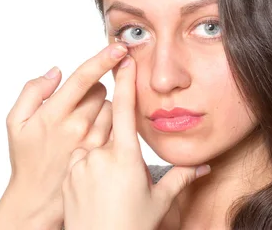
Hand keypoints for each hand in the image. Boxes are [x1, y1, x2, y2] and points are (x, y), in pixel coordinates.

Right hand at [0, 43, 129, 229]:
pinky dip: (108, 125)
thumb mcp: (15, 122)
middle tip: (75, 107)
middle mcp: (77, 126)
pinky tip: (93, 136)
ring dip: (100, 108)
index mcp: (54, 114)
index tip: (119, 47)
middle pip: (99, 90)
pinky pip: (116, 127)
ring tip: (82, 125)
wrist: (38, 199)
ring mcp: (94, 142)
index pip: (84, 78)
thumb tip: (56, 72)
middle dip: (90, 90)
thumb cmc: (27, 159)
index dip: (103, 59)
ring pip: (110, 107)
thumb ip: (32, 91)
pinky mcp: (106, 154)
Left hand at [61, 54, 210, 229]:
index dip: (125, 81)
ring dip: (101, 152)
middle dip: (116, 134)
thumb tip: (204, 167)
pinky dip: (87, 164)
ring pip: (92, 141)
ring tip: (109, 183)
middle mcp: (100, 155)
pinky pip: (79, 157)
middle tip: (123, 167)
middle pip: (108, 124)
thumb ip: (180, 178)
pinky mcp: (68, 174)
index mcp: (125, 157)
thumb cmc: (128, 228)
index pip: (125, 109)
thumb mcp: (158, 202)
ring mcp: (80, 164)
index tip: (124, 59)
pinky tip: (94, 186)